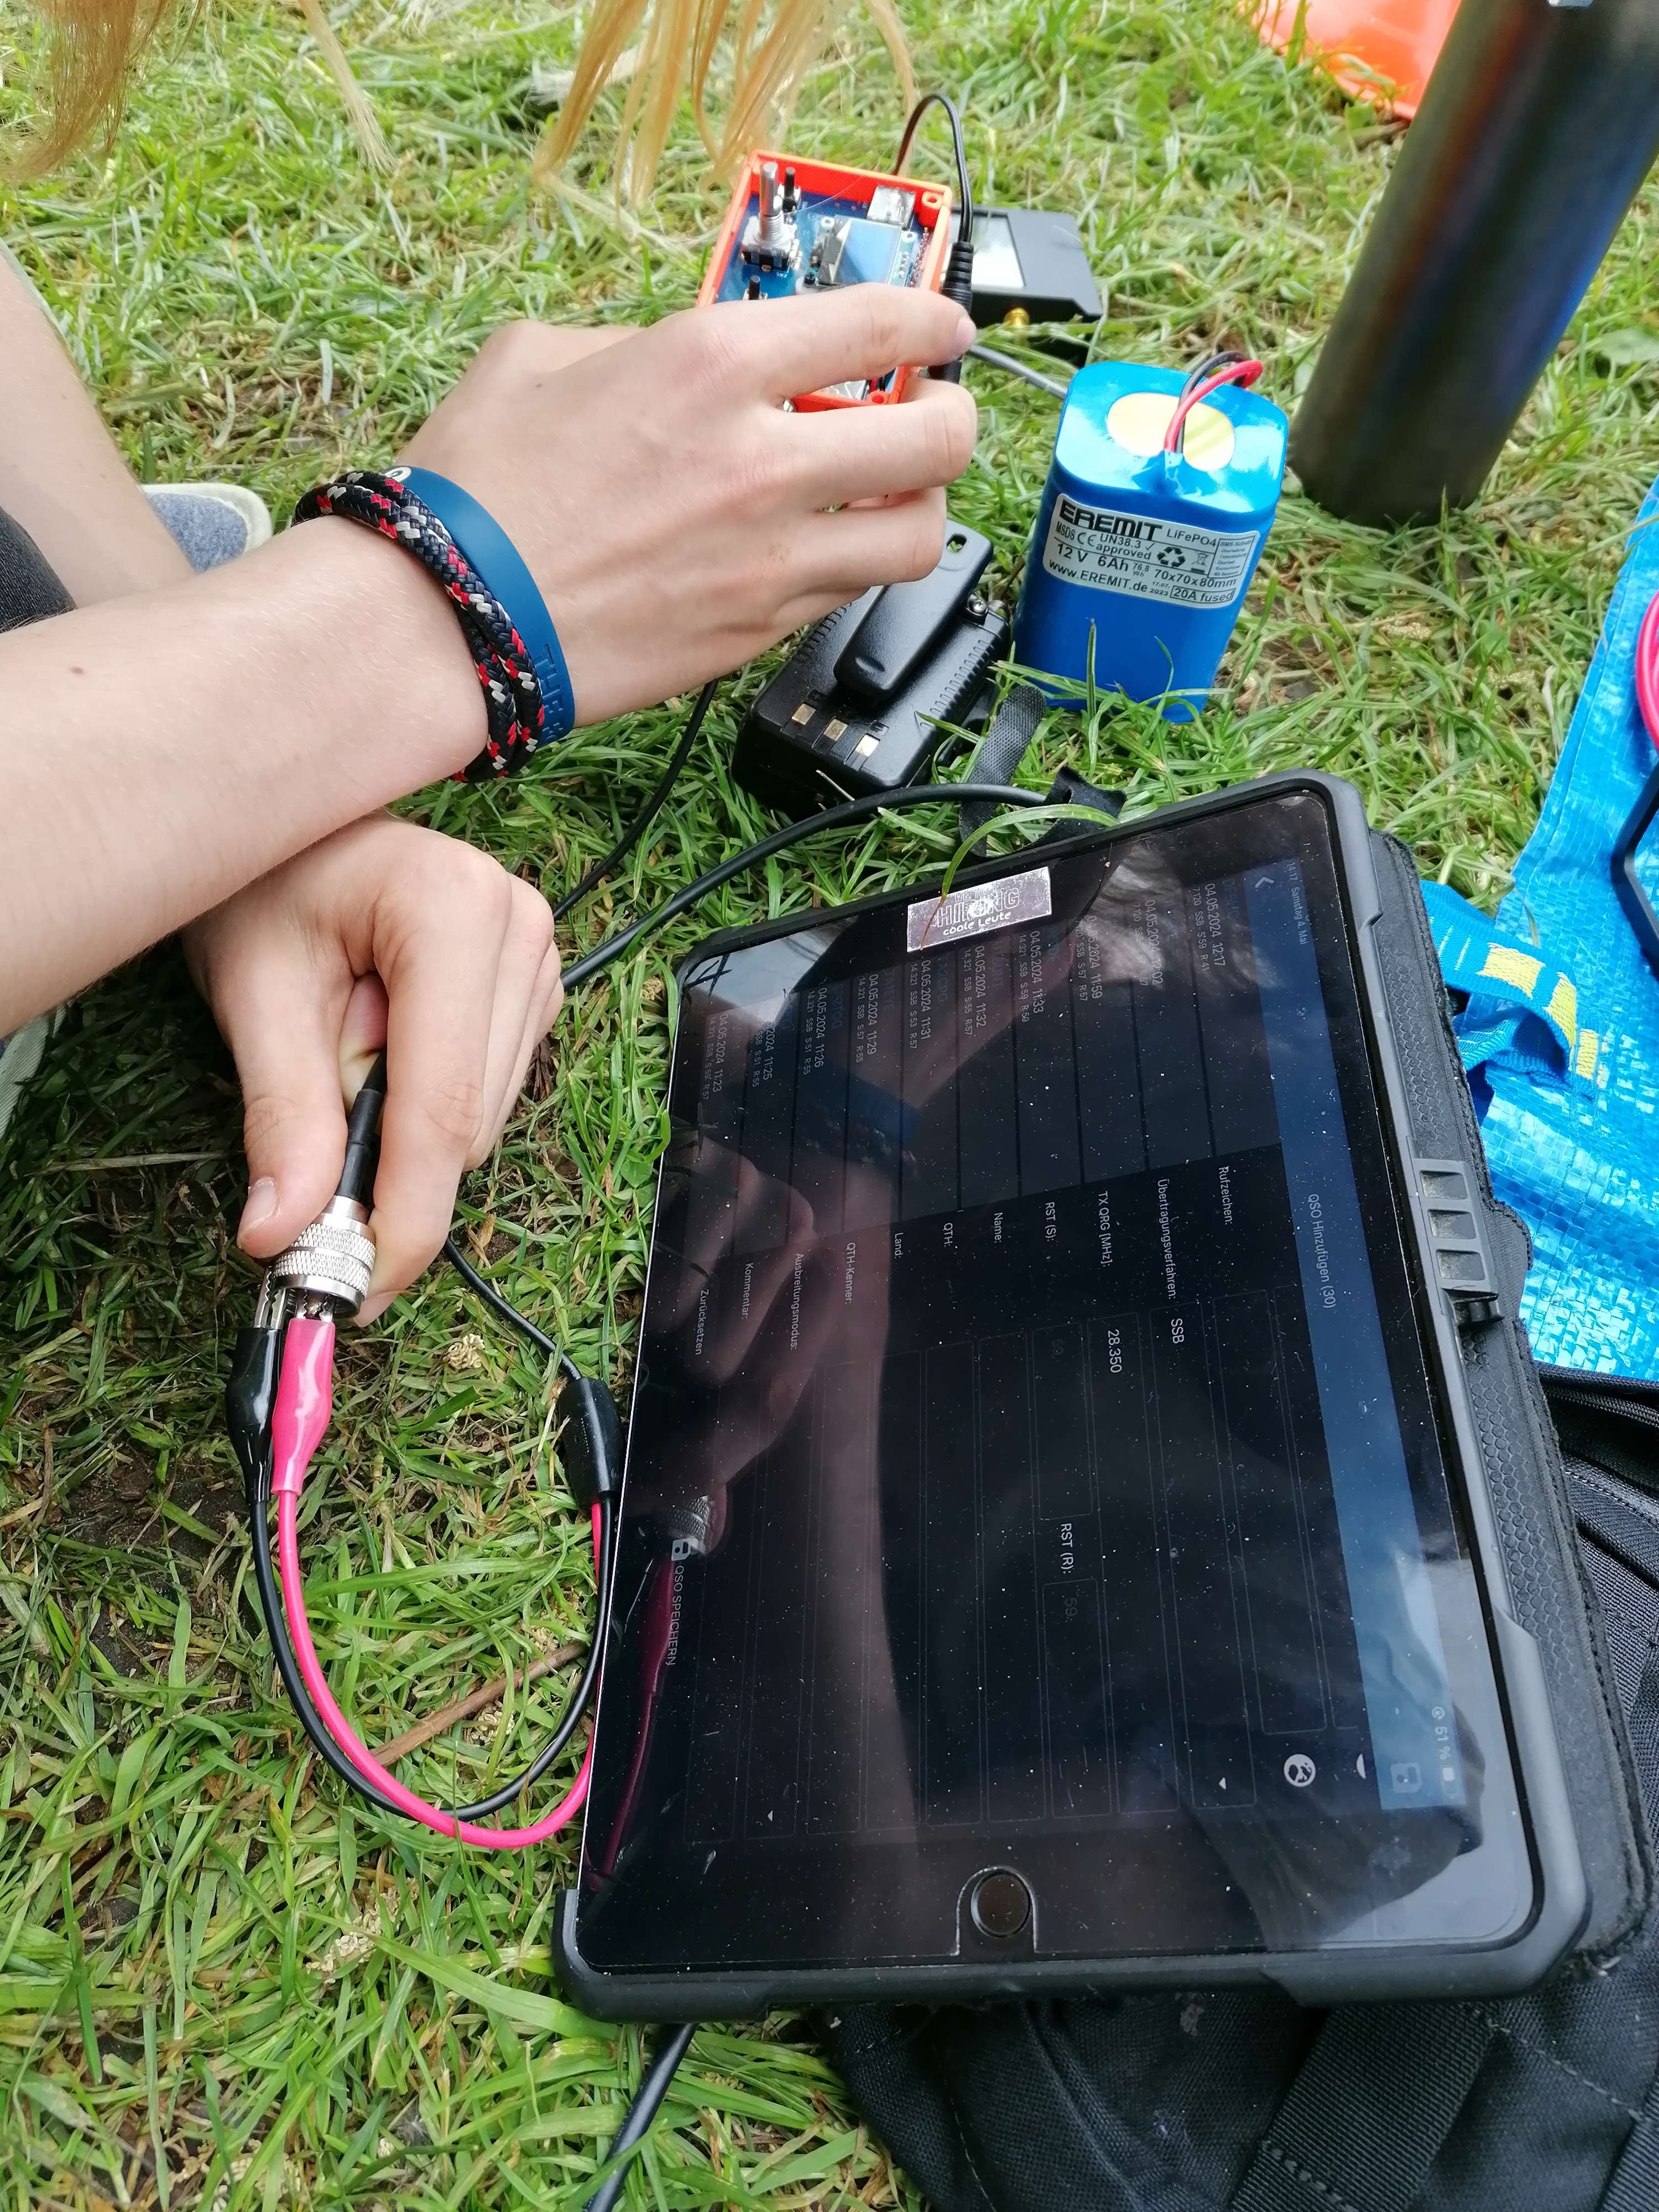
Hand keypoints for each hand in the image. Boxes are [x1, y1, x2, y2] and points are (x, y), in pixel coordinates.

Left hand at [183, 815, 561, 1322]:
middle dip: (390, 1169)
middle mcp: (519, 925)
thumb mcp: (253, 995)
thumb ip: (281, 1114)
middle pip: (467, 1121)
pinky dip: (428, 1103)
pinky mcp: (535, 985)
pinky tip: (381, 1046)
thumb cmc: (264, 889)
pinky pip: (489, 1093)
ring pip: (483, 1119)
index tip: (360, 1287)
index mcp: (452, 909)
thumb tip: (280, 1234)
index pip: (442, 1104)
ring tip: (339, 1053)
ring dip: (405, 1130)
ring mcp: (538, 955)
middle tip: (305, 1166)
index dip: (404, 1213)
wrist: (295, 837)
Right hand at [401, 285, 978, 723]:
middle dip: (953, 420)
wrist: (447, 617)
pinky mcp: (757, 630)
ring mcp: (770, 557)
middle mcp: (762, 461)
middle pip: (937, 439)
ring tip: (890, 498)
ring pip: (917, 536)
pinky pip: (847, 594)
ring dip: (919, 510)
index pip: (884, 327)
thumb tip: (707, 354)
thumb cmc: (478, 490)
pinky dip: (850, 567)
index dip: (935, 323)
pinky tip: (816, 549)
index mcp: (713, 364)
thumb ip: (648, 343)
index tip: (944, 330)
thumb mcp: (545, 355)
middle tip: (934, 418)